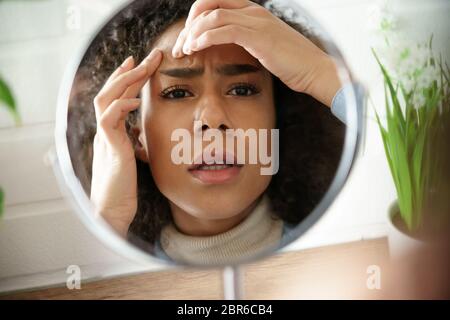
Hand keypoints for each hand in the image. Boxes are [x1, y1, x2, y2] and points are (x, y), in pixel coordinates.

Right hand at [90, 49, 161, 236]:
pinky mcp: (109, 148)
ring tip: (141, 67)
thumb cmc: (124, 188)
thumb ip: (132, 142)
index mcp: (111, 131)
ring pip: (107, 99)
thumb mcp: (131, 158)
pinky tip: (137, 101)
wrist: (113, 210)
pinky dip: (122, 106)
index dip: (127, 80)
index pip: (117, 97)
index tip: (139, 64)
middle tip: (145, 56)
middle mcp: (105, 130)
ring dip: (124, 81)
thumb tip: (139, 132)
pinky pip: (109, 120)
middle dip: (129, 72)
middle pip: (111, 92)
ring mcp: (105, 138)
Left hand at [171, 0, 340, 106]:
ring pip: (213, 16)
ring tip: (184, 51)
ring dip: (193, 34)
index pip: (215, 3)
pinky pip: (224, 29)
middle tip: (179, 49)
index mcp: (253, 12)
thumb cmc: (292, 63)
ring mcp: (256, 21)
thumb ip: (246, 40)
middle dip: (188, 26)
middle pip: (208, 5)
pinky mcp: (259, 36)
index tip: (186, 41)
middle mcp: (253, 11)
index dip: (195, 19)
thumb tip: (227, 47)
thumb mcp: (265, 47)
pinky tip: (196, 49)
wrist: (315, 70)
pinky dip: (205, 38)